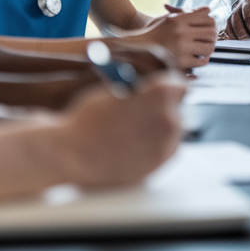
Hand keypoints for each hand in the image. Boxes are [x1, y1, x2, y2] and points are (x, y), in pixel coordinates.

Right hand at [58, 72, 186, 187]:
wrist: (72, 155)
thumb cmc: (86, 121)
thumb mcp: (113, 92)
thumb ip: (139, 91)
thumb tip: (149, 92)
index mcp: (159, 95)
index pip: (177, 84)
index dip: (164, 85)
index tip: (155, 89)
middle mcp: (169, 119)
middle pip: (177, 108)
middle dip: (162, 107)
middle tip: (141, 110)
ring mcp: (166, 145)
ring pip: (174, 130)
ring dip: (160, 127)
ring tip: (133, 131)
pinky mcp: (159, 165)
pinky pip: (167, 150)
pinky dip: (157, 146)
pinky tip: (136, 146)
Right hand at [129, 5, 216, 67]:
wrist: (137, 48)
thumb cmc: (156, 31)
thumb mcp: (171, 19)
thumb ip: (190, 14)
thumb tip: (209, 9)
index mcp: (179, 20)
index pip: (207, 19)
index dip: (212, 23)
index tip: (210, 27)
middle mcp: (181, 33)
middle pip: (211, 33)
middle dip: (214, 36)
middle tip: (211, 39)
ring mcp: (181, 48)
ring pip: (208, 48)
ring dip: (210, 48)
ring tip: (206, 48)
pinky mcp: (180, 62)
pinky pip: (201, 61)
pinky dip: (203, 60)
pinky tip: (199, 57)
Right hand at [225, 0, 249, 39]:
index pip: (248, 14)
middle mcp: (239, 6)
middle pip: (236, 19)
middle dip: (241, 32)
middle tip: (248, 42)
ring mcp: (233, 12)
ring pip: (229, 23)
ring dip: (235, 35)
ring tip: (242, 44)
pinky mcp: (230, 19)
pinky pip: (226, 27)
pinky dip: (229, 35)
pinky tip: (235, 42)